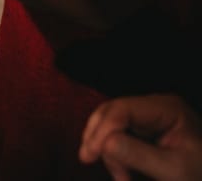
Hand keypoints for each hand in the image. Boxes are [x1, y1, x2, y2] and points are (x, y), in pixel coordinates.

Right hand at [79, 94, 201, 180]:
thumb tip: (104, 143)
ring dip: (105, 150)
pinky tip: (119, 172)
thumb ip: (139, 155)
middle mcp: (153, 107)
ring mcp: (146, 118)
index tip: (90, 155)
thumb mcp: (173, 170)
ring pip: (108, 124)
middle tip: (89, 161)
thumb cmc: (200, 176)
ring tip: (120, 178)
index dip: (102, 130)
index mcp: (167, 108)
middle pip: (110, 113)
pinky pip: (115, 135)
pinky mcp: (141, 131)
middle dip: (99, 138)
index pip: (122, 109)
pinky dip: (111, 153)